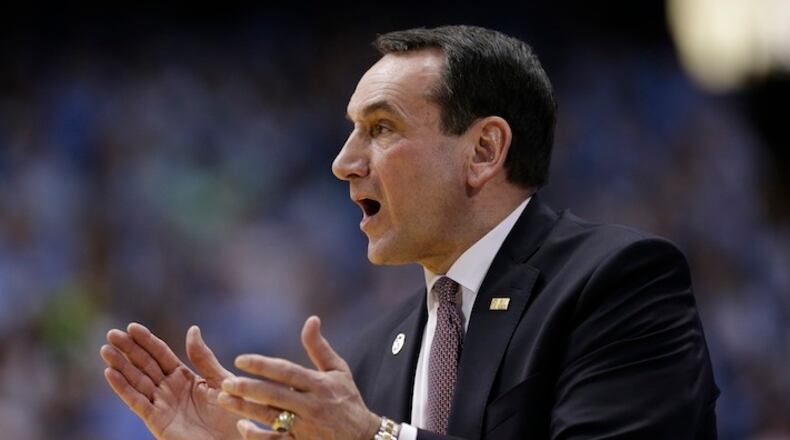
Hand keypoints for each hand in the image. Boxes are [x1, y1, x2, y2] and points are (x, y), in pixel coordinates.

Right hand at [100, 323, 241, 439]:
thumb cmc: (232, 413)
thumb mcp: (220, 380)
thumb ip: (203, 358)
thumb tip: (192, 329)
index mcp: (184, 377)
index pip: (161, 354)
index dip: (147, 341)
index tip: (132, 326)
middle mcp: (169, 389)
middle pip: (145, 365)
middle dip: (128, 350)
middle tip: (111, 334)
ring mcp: (162, 405)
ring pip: (137, 382)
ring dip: (120, 366)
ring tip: (106, 350)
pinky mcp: (157, 422)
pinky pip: (137, 403)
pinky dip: (123, 389)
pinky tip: (110, 373)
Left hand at [217, 316, 379, 439]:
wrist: (365, 438)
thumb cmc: (348, 400)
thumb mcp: (338, 371)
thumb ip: (320, 347)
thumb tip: (311, 319)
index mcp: (320, 384)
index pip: (287, 372)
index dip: (263, 365)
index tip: (240, 360)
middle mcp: (313, 405)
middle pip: (275, 395)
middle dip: (248, 388)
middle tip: (226, 382)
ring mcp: (307, 428)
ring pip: (271, 418)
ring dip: (245, 409)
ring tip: (223, 400)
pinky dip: (257, 436)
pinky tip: (242, 427)